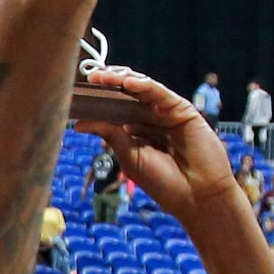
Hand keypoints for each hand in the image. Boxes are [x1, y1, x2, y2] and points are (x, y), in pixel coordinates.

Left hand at [79, 67, 237, 219]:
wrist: (196, 196)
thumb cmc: (164, 182)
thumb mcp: (129, 156)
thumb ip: (110, 135)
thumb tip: (79, 123)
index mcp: (134, 131)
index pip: (113, 109)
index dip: (97, 99)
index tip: (77, 92)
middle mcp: (150, 119)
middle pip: (126, 95)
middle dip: (107, 84)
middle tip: (88, 77)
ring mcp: (166, 113)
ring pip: (142, 90)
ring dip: (121, 79)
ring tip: (101, 76)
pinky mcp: (182, 110)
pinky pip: (160, 94)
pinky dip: (144, 85)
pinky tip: (128, 82)